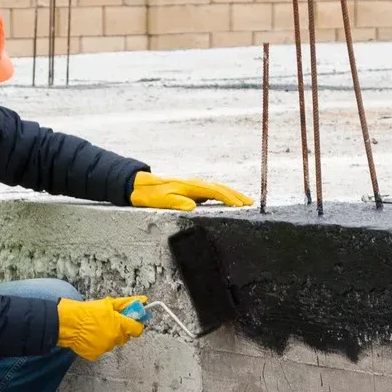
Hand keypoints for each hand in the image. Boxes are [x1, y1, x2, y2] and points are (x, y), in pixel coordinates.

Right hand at [57, 296, 145, 360]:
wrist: (68, 323)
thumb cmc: (86, 312)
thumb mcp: (108, 304)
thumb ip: (126, 303)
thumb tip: (142, 300)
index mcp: (119, 325)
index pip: (137, 329)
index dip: (135, 324)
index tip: (132, 321)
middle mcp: (114, 338)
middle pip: (125, 337)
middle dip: (120, 330)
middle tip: (110, 322)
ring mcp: (105, 347)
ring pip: (113, 343)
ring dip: (109, 336)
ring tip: (97, 328)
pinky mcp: (96, 354)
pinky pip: (102, 349)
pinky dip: (98, 344)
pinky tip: (91, 336)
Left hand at [130, 173, 253, 211]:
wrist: (141, 186)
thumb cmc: (152, 195)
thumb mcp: (162, 200)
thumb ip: (177, 202)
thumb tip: (193, 207)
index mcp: (191, 186)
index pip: (214, 191)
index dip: (228, 198)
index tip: (240, 205)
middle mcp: (195, 184)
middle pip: (220, 188)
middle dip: (236, 195)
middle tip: (250, 203)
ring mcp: (195, 186)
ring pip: (218, 189)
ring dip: (232, 194)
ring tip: (246, 202)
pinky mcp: (193, 190)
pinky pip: (212, 192)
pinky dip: (223, 195)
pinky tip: (228, 201)